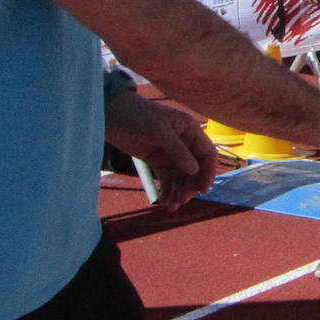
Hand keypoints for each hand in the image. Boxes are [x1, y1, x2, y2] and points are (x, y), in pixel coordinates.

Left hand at [104, 90, 218, 209]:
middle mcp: (184, 142)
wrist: (110, 114)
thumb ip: (177, 150)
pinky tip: (163, 201)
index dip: (208, 172)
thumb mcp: (158, 131)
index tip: (202, 190)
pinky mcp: (156, 160)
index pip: (207, 154)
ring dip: (178, 191)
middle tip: (182, 200)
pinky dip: (167, 190)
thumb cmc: (137, 115)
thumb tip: (195, 170)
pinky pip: (166, 178)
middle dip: (190, 186)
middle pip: (195, 169)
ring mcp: (170, 152)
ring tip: (171, 206)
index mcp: (190, 130)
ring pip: (181, 176)